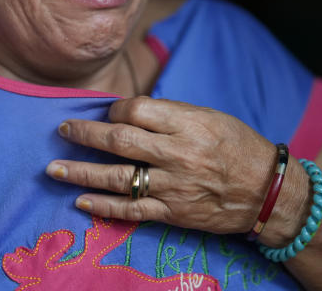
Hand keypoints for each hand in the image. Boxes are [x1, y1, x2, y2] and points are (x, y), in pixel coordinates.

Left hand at [46, 96, 283, 233]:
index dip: (113, 109)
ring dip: (80, 172)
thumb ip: (170, 115)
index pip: (135, 110)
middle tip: (63, 130)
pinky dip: (103, 207)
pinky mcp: (172, 213)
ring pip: (116, 178)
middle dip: (84, 134)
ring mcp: (172, 186)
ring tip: (54, 169)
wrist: (267, 192)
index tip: (106, 112)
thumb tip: (129, 112)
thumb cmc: (238, 146)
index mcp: (187, 123)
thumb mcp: (209, 117)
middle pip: (118, 141)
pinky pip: (131, 210)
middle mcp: (176, 154)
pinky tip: (81, 201)